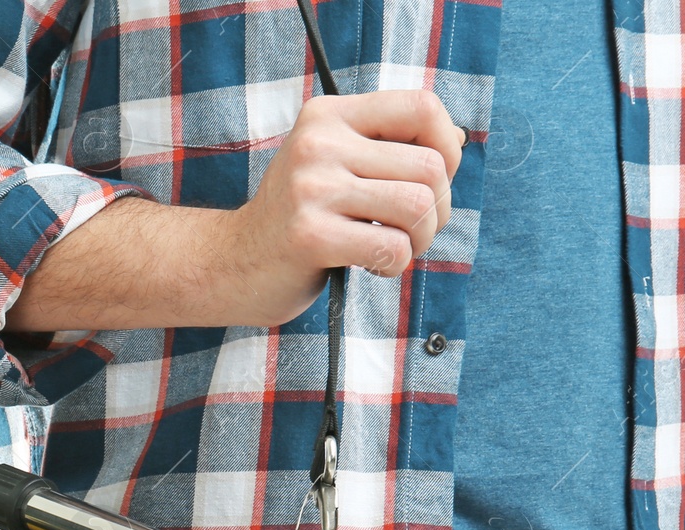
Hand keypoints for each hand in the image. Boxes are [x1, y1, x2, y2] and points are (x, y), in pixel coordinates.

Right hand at [217, 90, 464, 324]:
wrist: (229, 265)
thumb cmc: (295, 219)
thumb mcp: (333, 165)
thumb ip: (386, 147)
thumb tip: (454, 142)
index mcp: (328, 116)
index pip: (421, 108)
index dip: (446, 145)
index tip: (433, 178)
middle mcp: (318, 144)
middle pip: (429, 165)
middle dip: (438, 207)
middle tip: (413, 230)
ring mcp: (311, 190)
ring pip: (417, 206)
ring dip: (422, 238)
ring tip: (397, 248)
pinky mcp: (310, 237)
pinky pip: (390, 247)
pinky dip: (395, 264)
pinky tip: (372, 266)